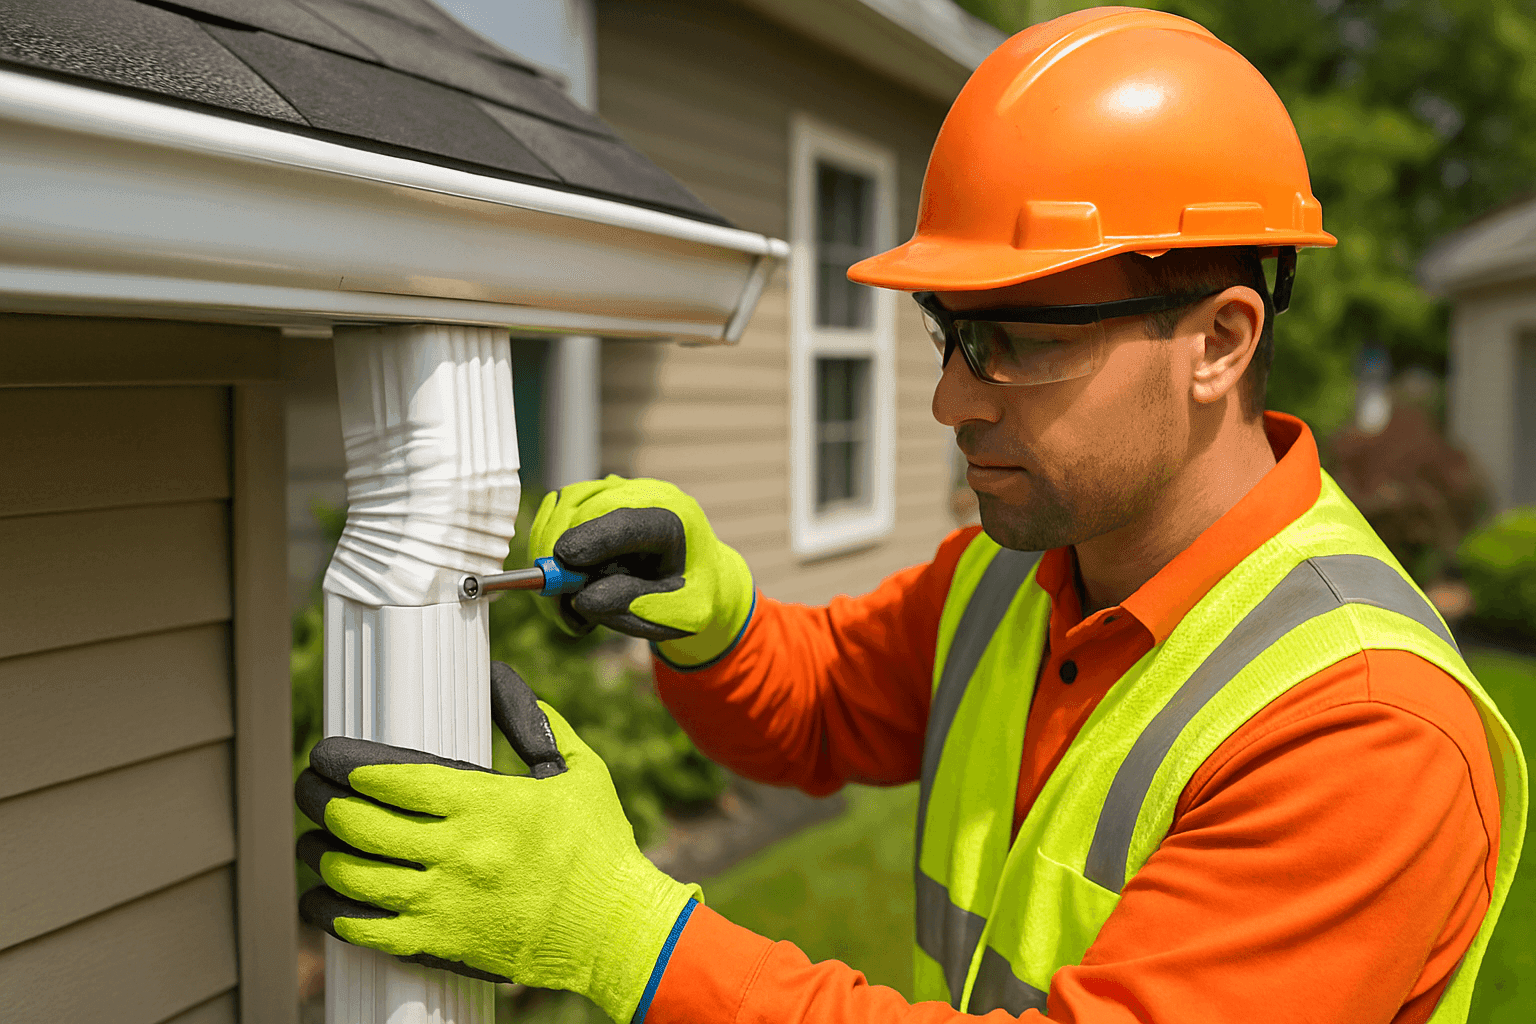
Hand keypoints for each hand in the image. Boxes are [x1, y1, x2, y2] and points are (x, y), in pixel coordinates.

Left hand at [295, 662, 701, 1021]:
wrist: (616, 930)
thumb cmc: (600, 848)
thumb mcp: (578, 770)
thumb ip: (534, 720)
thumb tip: (499, 675)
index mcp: (487, 804)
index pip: (392, 777)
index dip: (347, 762)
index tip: (326, 752)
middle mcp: (458, 853)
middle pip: (358, 822)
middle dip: (320, 799)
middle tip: (309, 787)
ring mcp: (444, 904)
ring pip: (352, 875)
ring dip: (318, 853)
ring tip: (309, 839)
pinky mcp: (440, 945)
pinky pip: (364, 930)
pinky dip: (330, 912)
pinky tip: (320, 896)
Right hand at [528, 475, 754, 666]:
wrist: (695, 574)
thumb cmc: (691, 595)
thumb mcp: (681, 614)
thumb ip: (635, 606)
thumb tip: (582, 599)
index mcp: (676, 522)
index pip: (630, 520)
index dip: (595, 537)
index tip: (565, 558)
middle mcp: (644, 495)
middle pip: (586, 510)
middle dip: (562, 559)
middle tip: (561, 607)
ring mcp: (616, 491)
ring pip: (563, 509)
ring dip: (551, 556)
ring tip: (568, 604)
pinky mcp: (592, 497)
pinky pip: (554, 515)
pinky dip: (547, 549)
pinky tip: (566, 584)